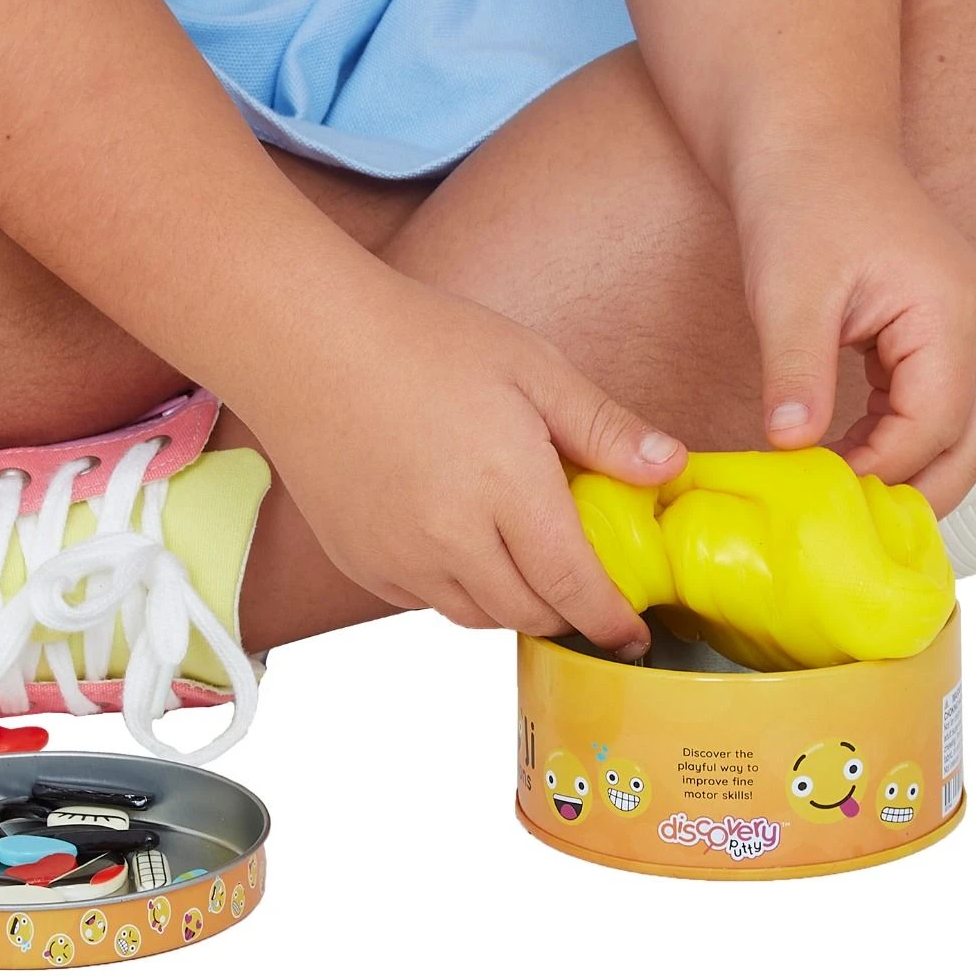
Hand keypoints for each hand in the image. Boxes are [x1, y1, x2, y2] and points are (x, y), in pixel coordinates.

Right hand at [251, 274, 686, 655]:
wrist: (305, 345)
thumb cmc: (421, 341)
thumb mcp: (532, 367)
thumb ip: (604, 427)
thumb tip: (669, 468)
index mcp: (506, 487)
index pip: (574, 585)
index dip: (610, 620)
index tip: (633, 634)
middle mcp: (451, 539)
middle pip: (529, 614)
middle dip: (567, 613)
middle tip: (586, 591)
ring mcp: (399, 558)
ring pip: (477, 617)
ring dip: (514, 604)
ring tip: (525, 565)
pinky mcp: (361, 562)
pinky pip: (426, 601)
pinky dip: (458, 590)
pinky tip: (462, 544)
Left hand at [734, 142, 975, 513]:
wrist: (810, 151)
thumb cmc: (803, 206)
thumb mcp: (789, 294)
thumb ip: (796, 372)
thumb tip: (792, 445)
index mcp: (950, 314)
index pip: (934, 425)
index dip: (881, 472)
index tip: (823, 501)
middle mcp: (975, 325)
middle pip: (971, 440)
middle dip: (919, 491)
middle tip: (855, 533)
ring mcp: (961, 331)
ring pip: (961, 430)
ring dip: (914, 472)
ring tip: (850, 507)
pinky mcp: (932, 337)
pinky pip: (934, 408)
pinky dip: (900, 444)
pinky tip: (848, 462)